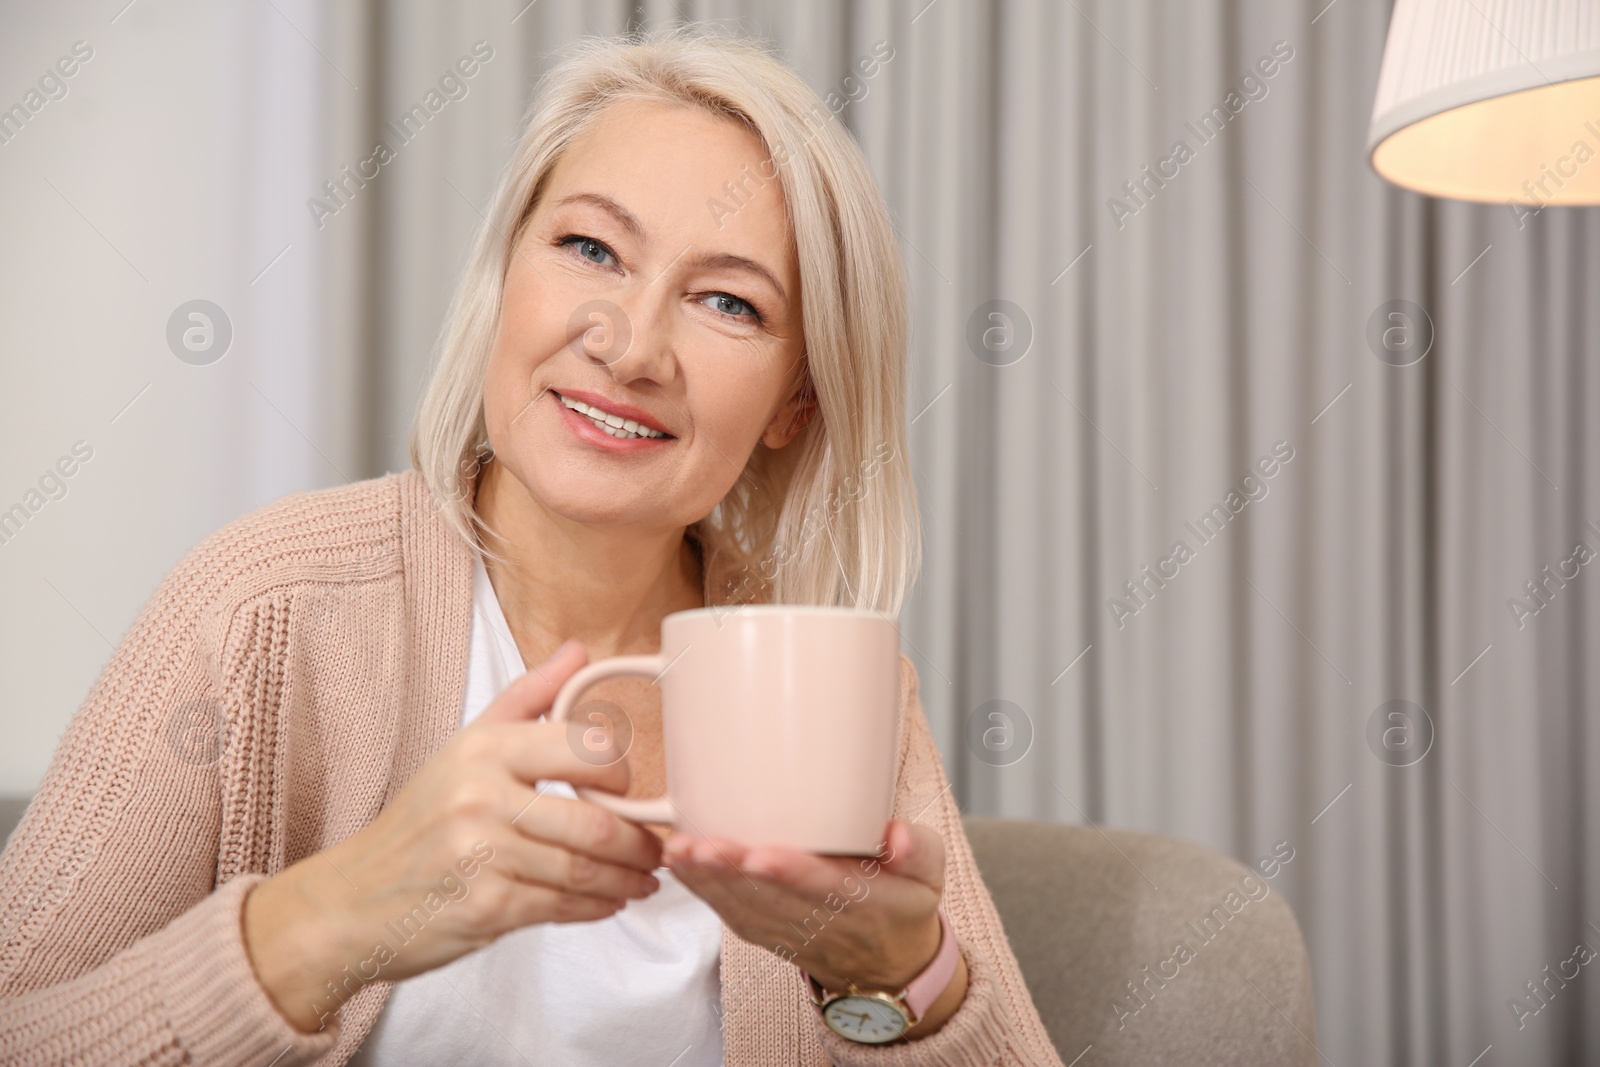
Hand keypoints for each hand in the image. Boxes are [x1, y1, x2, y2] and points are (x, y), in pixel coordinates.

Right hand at [242, 640, 663, 1033]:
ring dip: (626, 879)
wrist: (352, 900)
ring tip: (643, 878)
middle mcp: (481, 797)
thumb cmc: (420, 822)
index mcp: (484, 748)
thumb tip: (579, 651)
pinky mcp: (484, 908)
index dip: (623, 774)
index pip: (586, 748)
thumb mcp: (465, 746)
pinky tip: (608, 902)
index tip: (631, 791)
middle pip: (594, 822)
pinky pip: (561, 907)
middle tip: (656, 848)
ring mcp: (481, 856)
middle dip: (638, 842)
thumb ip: (528, 698)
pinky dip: (596, 908)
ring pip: (583, 870)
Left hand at [663, 819, 949, 997]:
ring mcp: (791, 933)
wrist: (890, 965)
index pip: (826, 889)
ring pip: (745, 909)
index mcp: (867, 904)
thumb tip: (897, 835)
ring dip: (709, 882)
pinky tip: (680, 864)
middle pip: (772, 899)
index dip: (792, 873)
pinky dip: (704, 891)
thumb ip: (918, 850)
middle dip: (732, 872)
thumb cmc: (904, 904)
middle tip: (700, 845)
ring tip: (680, 850)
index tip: (761, 854)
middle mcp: (823, 923)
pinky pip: (732, 916)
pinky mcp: (768, 935)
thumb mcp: (930, 874)